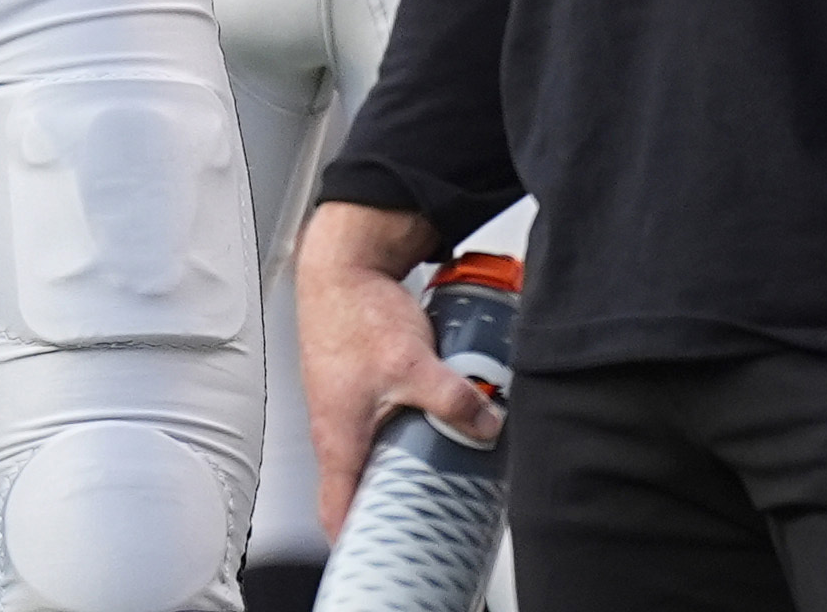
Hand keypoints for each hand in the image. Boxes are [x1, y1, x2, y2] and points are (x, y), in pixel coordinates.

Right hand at [296, 203, 498, 534]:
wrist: (342, 266)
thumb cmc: (351, 312)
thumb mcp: (411, 362)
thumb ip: (453, 399)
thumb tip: (488, 425)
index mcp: (338, 438)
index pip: (338, 512)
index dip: (359, 544)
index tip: (387, 560)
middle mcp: (340, 429)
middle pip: (367, 488)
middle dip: (402, 505)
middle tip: (436, 514)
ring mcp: (351, 409)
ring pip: (382, 454)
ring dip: (413, 462)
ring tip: (448, 464)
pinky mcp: (365, 389)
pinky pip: (390, 424)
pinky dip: (415, 429)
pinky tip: (442, 417)